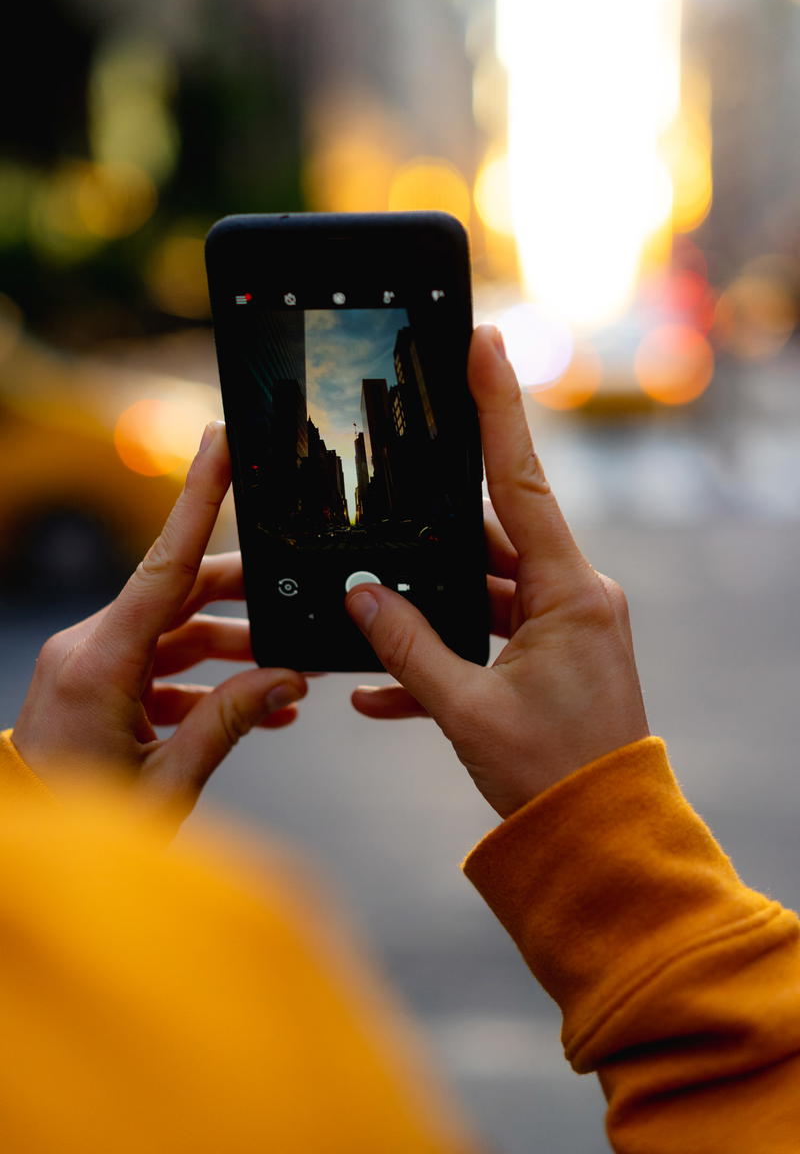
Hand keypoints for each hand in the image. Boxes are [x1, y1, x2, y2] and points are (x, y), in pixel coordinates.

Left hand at [12, 423, 306, 825]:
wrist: (28, 843)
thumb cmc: (89, 821)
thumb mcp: (167, 783)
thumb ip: (229, 723)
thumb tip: (289, 679)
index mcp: (99, 665)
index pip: (163, 565)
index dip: (198, 499)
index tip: (221, 442)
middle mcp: (90, 648)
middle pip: (181, 593)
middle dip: (245, 596)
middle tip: (301, 596)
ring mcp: (92, 662)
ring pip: (177, 628)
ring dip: (233, 649)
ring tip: (290, 677)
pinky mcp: (98, 680)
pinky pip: (162, 662)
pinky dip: (206, 679)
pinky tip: (256, 707)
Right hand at [347, 325, 648, 817]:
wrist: (600, 843)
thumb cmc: (549, 775)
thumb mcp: (466, 709)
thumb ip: (407, 647)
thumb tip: (358, 594)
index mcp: (570, 592)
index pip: (522, 481)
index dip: (498, 408)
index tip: (484, 343)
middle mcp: (575, 598)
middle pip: (491, 541)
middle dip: (431, 536)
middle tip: (382, 506)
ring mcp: (566, 630)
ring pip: (484, 594)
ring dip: (429, 611)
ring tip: (369, 618)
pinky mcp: (552, 664)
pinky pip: (488, 643)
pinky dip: (443, 661)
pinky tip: (380, 696)